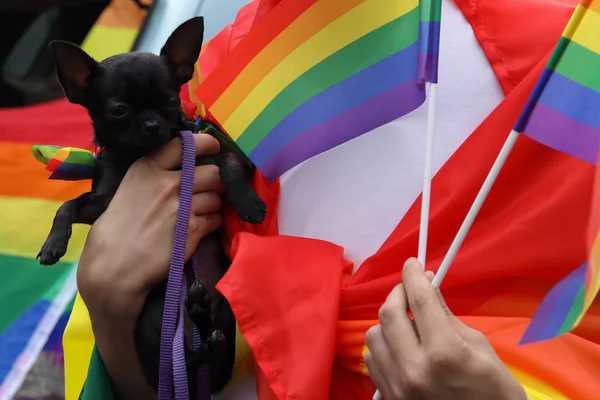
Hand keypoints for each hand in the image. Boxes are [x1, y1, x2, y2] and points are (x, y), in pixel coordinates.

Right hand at [77, 134, 222, 319]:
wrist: (115, 265)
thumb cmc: (118, 227)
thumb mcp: (130, 187)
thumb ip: (156, 173)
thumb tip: (187, 164)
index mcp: (148, 168)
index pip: (186, 144)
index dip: (206, 144)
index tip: (213, 148)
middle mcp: (168, 183)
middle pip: (212, 172)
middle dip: (216, 180)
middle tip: (211, 187)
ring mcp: (182, 207)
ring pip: (217, 197)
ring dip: (214, 203)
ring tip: (201, 211)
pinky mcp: (192, 230)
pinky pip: (216, 218)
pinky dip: (212, 222)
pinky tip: (199, 227)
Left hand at [365, 258, 525, 399]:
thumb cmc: (493, 390)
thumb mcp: (479, 347)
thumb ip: (447, 315)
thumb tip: (429, 286)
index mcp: (445, 353)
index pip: (420, 301)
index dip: (414, 276)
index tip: (412, 263)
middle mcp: (414, 368)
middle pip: (388, 314)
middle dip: (398, 293)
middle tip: (409, 288)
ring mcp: (398, 386)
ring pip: (373, 335)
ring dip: (388, 321)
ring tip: (406, 321)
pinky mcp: (389, 396)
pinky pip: (371, 359)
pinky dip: (382, 345)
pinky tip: (399, 344)